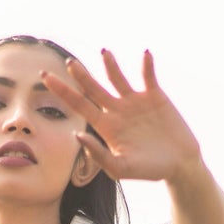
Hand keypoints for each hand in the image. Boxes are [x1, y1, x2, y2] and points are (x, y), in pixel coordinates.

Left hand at [40, 48, 201, 186]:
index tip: (45, 77)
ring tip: (103, 52)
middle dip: (81, 76)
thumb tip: (76, 135)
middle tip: (68, 63)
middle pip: (94, 89)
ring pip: (118, 78)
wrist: (179, 165)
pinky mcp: (155, 96)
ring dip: (110, 65)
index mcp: (106, 126)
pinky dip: (146, 65)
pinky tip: (145, 54)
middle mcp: (117, 110)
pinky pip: (148, 76)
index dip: (62, 92)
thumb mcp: (121, 168)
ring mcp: (136, 101)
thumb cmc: (149, 171)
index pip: (79, 105)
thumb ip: (99, 155)